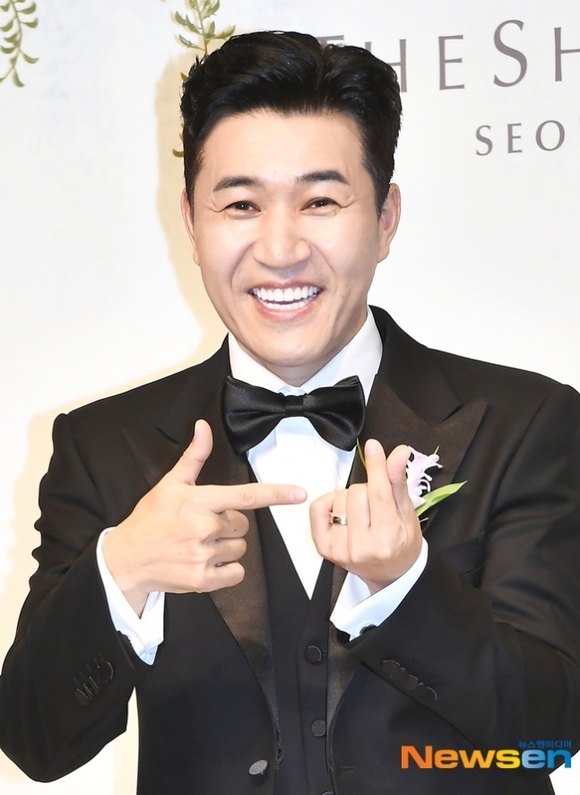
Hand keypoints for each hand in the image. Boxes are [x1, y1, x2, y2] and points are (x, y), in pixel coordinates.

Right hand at [103, 419, 305, 614]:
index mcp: (198, 500)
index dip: (275, 493)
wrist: (126, 558)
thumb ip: (194, 457)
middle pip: (243, 524)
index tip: (298, 493)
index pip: (245, 495)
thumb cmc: (150, 519)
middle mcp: (203, 527)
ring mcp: (203, 554)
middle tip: (201, 526)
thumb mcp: (170, 484)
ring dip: (225, 546)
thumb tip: (203, 427)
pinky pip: (237, 572)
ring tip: (198, 544)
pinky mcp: (202, 580)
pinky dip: (226, 569)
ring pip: (240, 548)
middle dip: (228, 524)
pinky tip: (204, 562)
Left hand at [310, 439, 421, 593]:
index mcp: (388, 538)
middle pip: (357, 493)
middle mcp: (363, 547)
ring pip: (339, 498)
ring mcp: (341, 549)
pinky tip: (342, 512)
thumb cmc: (401, 543)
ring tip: (363, 512)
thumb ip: (398, 481)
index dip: (376, 467)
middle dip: (367, 489)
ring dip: (350, 498)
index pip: (378, 494)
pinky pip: (318, 508)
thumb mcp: (407, 512)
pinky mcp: (324, 548)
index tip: (373, 447)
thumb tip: (399, 453)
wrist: (391, 573)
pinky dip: (329, 502)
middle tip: (376, 503)